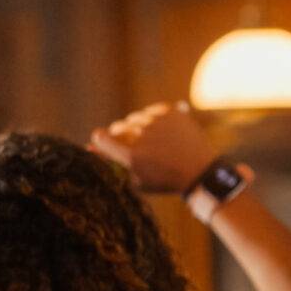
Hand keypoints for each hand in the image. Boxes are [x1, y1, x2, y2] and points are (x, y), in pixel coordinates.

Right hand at [90, 102, 219, 194]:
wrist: (200, 172)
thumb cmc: (165, 180)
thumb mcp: (136, 179)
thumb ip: (112, 162)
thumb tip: (90, 147)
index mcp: (131, 156)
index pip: (101, 138)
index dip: (100, 140)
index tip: (104, 142)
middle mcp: (142, 136)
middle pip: (118, 127)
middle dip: (120, 136)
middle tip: (133, 146)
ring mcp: (157, 122)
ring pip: (134, 118)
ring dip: (137, 127)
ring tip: (150, 140)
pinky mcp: (172, 113)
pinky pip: (151, 110)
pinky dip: (152, 119)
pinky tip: (159, 130)